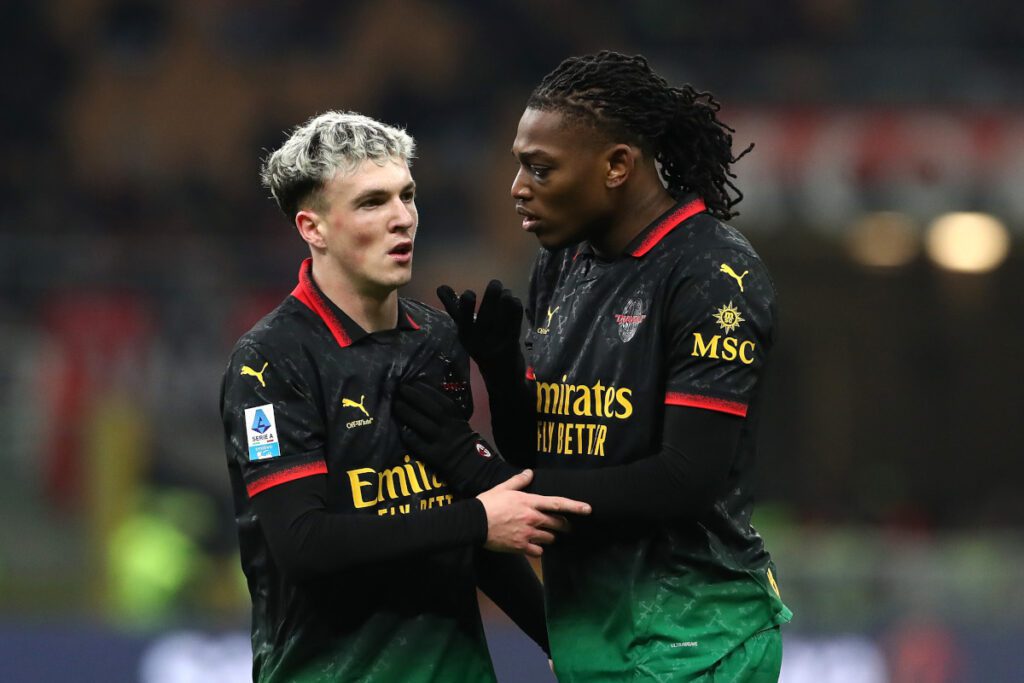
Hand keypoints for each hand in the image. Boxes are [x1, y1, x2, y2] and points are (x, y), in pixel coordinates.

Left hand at [394, 382, 518, 492]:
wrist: (478, 470)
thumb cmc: (466, 445)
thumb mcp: (461, 425)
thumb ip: (447, 414)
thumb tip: (426, 398)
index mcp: (458, 418)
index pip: (442, 400)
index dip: (427, 390)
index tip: (413, 382)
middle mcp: (451, 427)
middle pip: (432, 409)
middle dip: (415, 397)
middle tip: (400, 389)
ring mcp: (444, 442)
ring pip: (424, 424)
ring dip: (409, 413)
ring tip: (396, 405)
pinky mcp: (438, 457)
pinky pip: (421, 446)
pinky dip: (411, 437)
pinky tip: (401, 430)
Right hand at [437, 280, 523, 370]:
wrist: (501, 377)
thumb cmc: (481, 346)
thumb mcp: (466, 331)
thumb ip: (455, 309)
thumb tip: (440, 287)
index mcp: (465, 337)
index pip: (462, 321)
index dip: (465, 306)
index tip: (469, 293)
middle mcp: (479, 342)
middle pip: (486, 317)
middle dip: (491, 297)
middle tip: (495, 283)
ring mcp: (496, 345)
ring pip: (502, 319)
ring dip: (505, 301)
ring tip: (506, 292)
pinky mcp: (512, 345)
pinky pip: (514, 324)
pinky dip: (515, 309)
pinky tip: (515, 300)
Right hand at [476, 470, 590, 556]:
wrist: (474, 523)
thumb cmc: (488, 503)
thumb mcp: (503, 488)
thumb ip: (519, 481)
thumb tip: (530, 472)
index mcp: (530, 502)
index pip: (558, 504)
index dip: (575, 506)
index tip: (589, 509)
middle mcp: (532, 519)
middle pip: (558, 524)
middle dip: (565, 525)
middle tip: (567, 526)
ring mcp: (528, 535)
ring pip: (550, 539)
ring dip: (550, 537)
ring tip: (546, 535)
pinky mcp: (521, 548)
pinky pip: (538, 552)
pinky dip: (538, 550)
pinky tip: (533, 547)